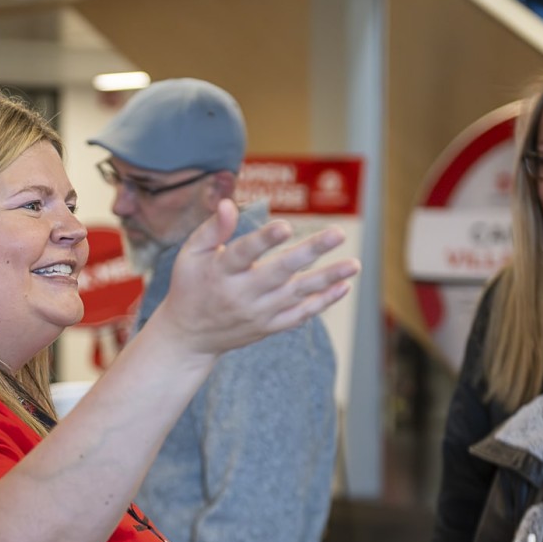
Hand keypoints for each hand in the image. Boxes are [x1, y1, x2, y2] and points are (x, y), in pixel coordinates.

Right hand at [154, 199, 358, 356]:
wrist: (188, 338)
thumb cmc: (189, 286)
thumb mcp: (190, 255)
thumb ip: (211, 229)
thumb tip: (229, 203)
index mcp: (220, 272)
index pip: (243, 254)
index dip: (264, 240)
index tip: (285, 226)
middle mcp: (241, 294)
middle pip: (279, 272)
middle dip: (310, 252)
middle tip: (338, 233)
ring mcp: (258, 313)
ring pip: (297, 294)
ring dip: (327, 278)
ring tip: (354, 264)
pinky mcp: (268, 327)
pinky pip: (300, 315)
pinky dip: (322, 302)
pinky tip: (344, 286)